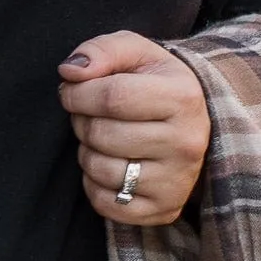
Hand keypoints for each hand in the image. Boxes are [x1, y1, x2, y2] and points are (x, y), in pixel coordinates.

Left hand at [57, 30, 209, 226]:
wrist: (189, 125)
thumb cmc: (153, 83)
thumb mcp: (135, 53)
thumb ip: (101, 50)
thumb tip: (70, 72)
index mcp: (183, 98)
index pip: (112, 97)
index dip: (77, 93)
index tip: (71, 90)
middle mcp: (187, 143)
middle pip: (102, 135)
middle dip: (81, 121)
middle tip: (90, 115)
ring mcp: (177, 181)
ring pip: (100, 170)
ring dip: (86, 152)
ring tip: (102, 139)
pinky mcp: (164, 210)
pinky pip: (104, 203)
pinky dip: (93, 184)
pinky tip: (110, 164)